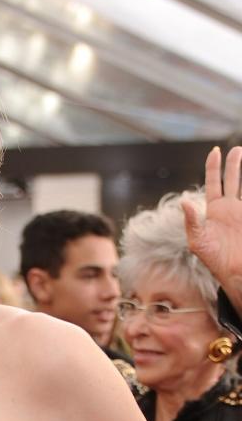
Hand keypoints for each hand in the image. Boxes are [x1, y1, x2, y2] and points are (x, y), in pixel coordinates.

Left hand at [182, 145, 241, 289]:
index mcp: (215, 209)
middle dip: (233, 163)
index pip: (214, 183)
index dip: (214, 167)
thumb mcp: (197, 240)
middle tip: (235, 149)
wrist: (234, 271)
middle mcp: (230, 208)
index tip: (215, 152)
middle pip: (232, 179)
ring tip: (241, 153)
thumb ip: (192, 221)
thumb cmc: (213, 258)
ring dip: (241, 172)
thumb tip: (184, 200)